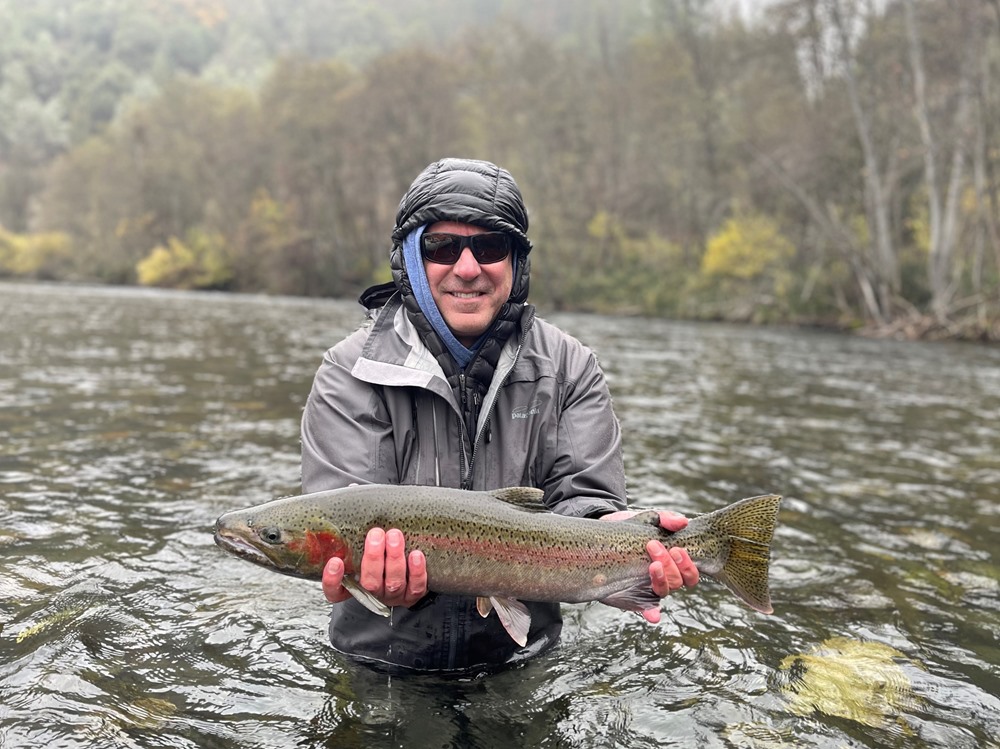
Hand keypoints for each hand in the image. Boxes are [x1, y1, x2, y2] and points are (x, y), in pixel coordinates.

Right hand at [322, 527, 427, 607]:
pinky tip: (416, 555)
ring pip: (393, 583)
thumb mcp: (362, 540)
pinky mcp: (412, 595)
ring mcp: (392, 596)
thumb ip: (355, 525)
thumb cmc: (378, 548)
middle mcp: (372, 593)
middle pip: (369, 583)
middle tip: (376, 534)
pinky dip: (417, 572)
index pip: (334, 591)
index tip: (335, 561)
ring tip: (395, 536)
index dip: (332, 580)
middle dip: (373, 558)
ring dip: (394, 559)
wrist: (405, 566)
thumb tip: (351, 493)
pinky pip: (415, 588)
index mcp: (352, 584)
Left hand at [600, 509, 699, 623]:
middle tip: (653, 547)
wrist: (603, 534)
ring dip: (661, 580)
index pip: (690, 572)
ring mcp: (648, 587)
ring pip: (664, 591)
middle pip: (678, 581)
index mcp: (672, 562)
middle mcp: (664, 577)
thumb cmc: (632, 528)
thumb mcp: (648, 519)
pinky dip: (652, 613)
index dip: (687, 564)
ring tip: (651, 564)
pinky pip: (646, 609)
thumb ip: (666, 519)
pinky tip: (653, 615)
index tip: (675, 548)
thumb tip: (683, 522)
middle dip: (670, 566)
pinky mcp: (633, 595)